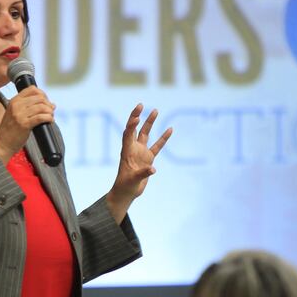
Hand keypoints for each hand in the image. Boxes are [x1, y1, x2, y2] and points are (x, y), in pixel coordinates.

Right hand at [0, 86, 54, 162]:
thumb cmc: (10, 130)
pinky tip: (50, 121)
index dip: (43, 93)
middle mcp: (16, 106)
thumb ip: (28, 107)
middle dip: (48, 103)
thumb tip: (51, 104)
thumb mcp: (15, 113)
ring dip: (50, 111)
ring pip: (41, 107)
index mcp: (14, 101)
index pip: (32, 89)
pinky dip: (49, 118)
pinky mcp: (24, 125)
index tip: (46, 101)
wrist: (2, 144)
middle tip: (51, 110)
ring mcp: (20, 115)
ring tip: (50, 116)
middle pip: (39, 97)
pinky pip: (41, 117)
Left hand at [106, 104, 171, 222]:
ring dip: (150, 122)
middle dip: (137, 116)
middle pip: (134, 128)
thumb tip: (153, 169)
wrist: (126, 192)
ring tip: (155, 110)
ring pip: (146, 134)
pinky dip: (163, 138)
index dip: (131, 125)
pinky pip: (157, 146)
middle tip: (141, 105)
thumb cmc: (126, 185)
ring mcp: (140, 152)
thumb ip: (143, 173)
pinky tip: (170, 129)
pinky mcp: (148, 158)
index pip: (128, 134)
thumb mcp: (132, 180)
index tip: (136, 117)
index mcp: (126, 151)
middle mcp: (133, 148)